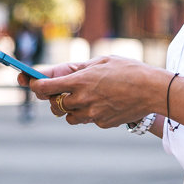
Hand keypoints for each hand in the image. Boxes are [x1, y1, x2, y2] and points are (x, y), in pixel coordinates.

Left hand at [26, 56, 163, 128]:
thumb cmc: (129, 70)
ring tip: (82, 97)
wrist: (152, 90)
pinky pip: (87, 119)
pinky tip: (103, 103)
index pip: (45, 87)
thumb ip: (81, 68)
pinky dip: (89, 112)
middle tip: (59, 91)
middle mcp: (82, 99)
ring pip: (68, 116)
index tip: (30, 83)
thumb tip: (65, 74)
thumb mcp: (103, 61)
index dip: (34, 85)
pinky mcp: (101, 122)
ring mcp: (92, 113)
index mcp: (80, 80)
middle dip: (53, 97)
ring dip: (70, 108)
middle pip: (54, 104)